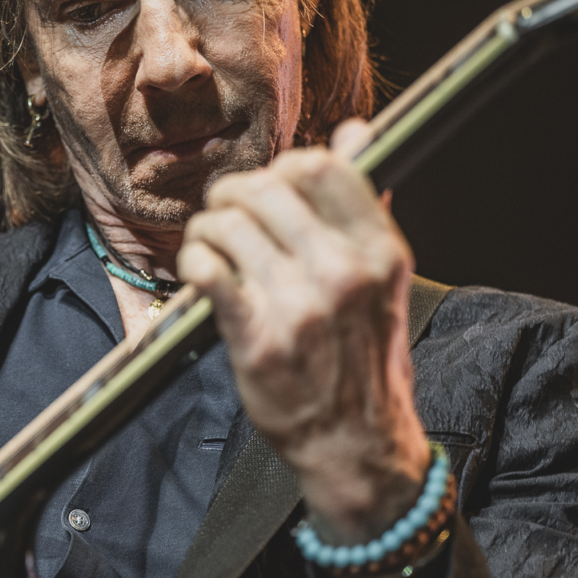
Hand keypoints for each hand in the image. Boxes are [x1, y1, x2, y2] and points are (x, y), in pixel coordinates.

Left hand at [179, 119, 429, 543]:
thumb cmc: (362, 357)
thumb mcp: (383, 278)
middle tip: (224, 212)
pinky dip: (194, 260)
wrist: (354, 444)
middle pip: (266, 188)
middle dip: (233, 193)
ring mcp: (300, 307)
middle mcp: (343, 274)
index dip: (283, 168)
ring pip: (229, 224)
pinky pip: (209, 269)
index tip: (271, 189)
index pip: (321, 167)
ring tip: (210, 244)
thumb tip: (357, 133)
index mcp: (379, 251)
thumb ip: (365, 204)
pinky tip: (199, 270)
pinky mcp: (258, 339)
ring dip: (207, 228)